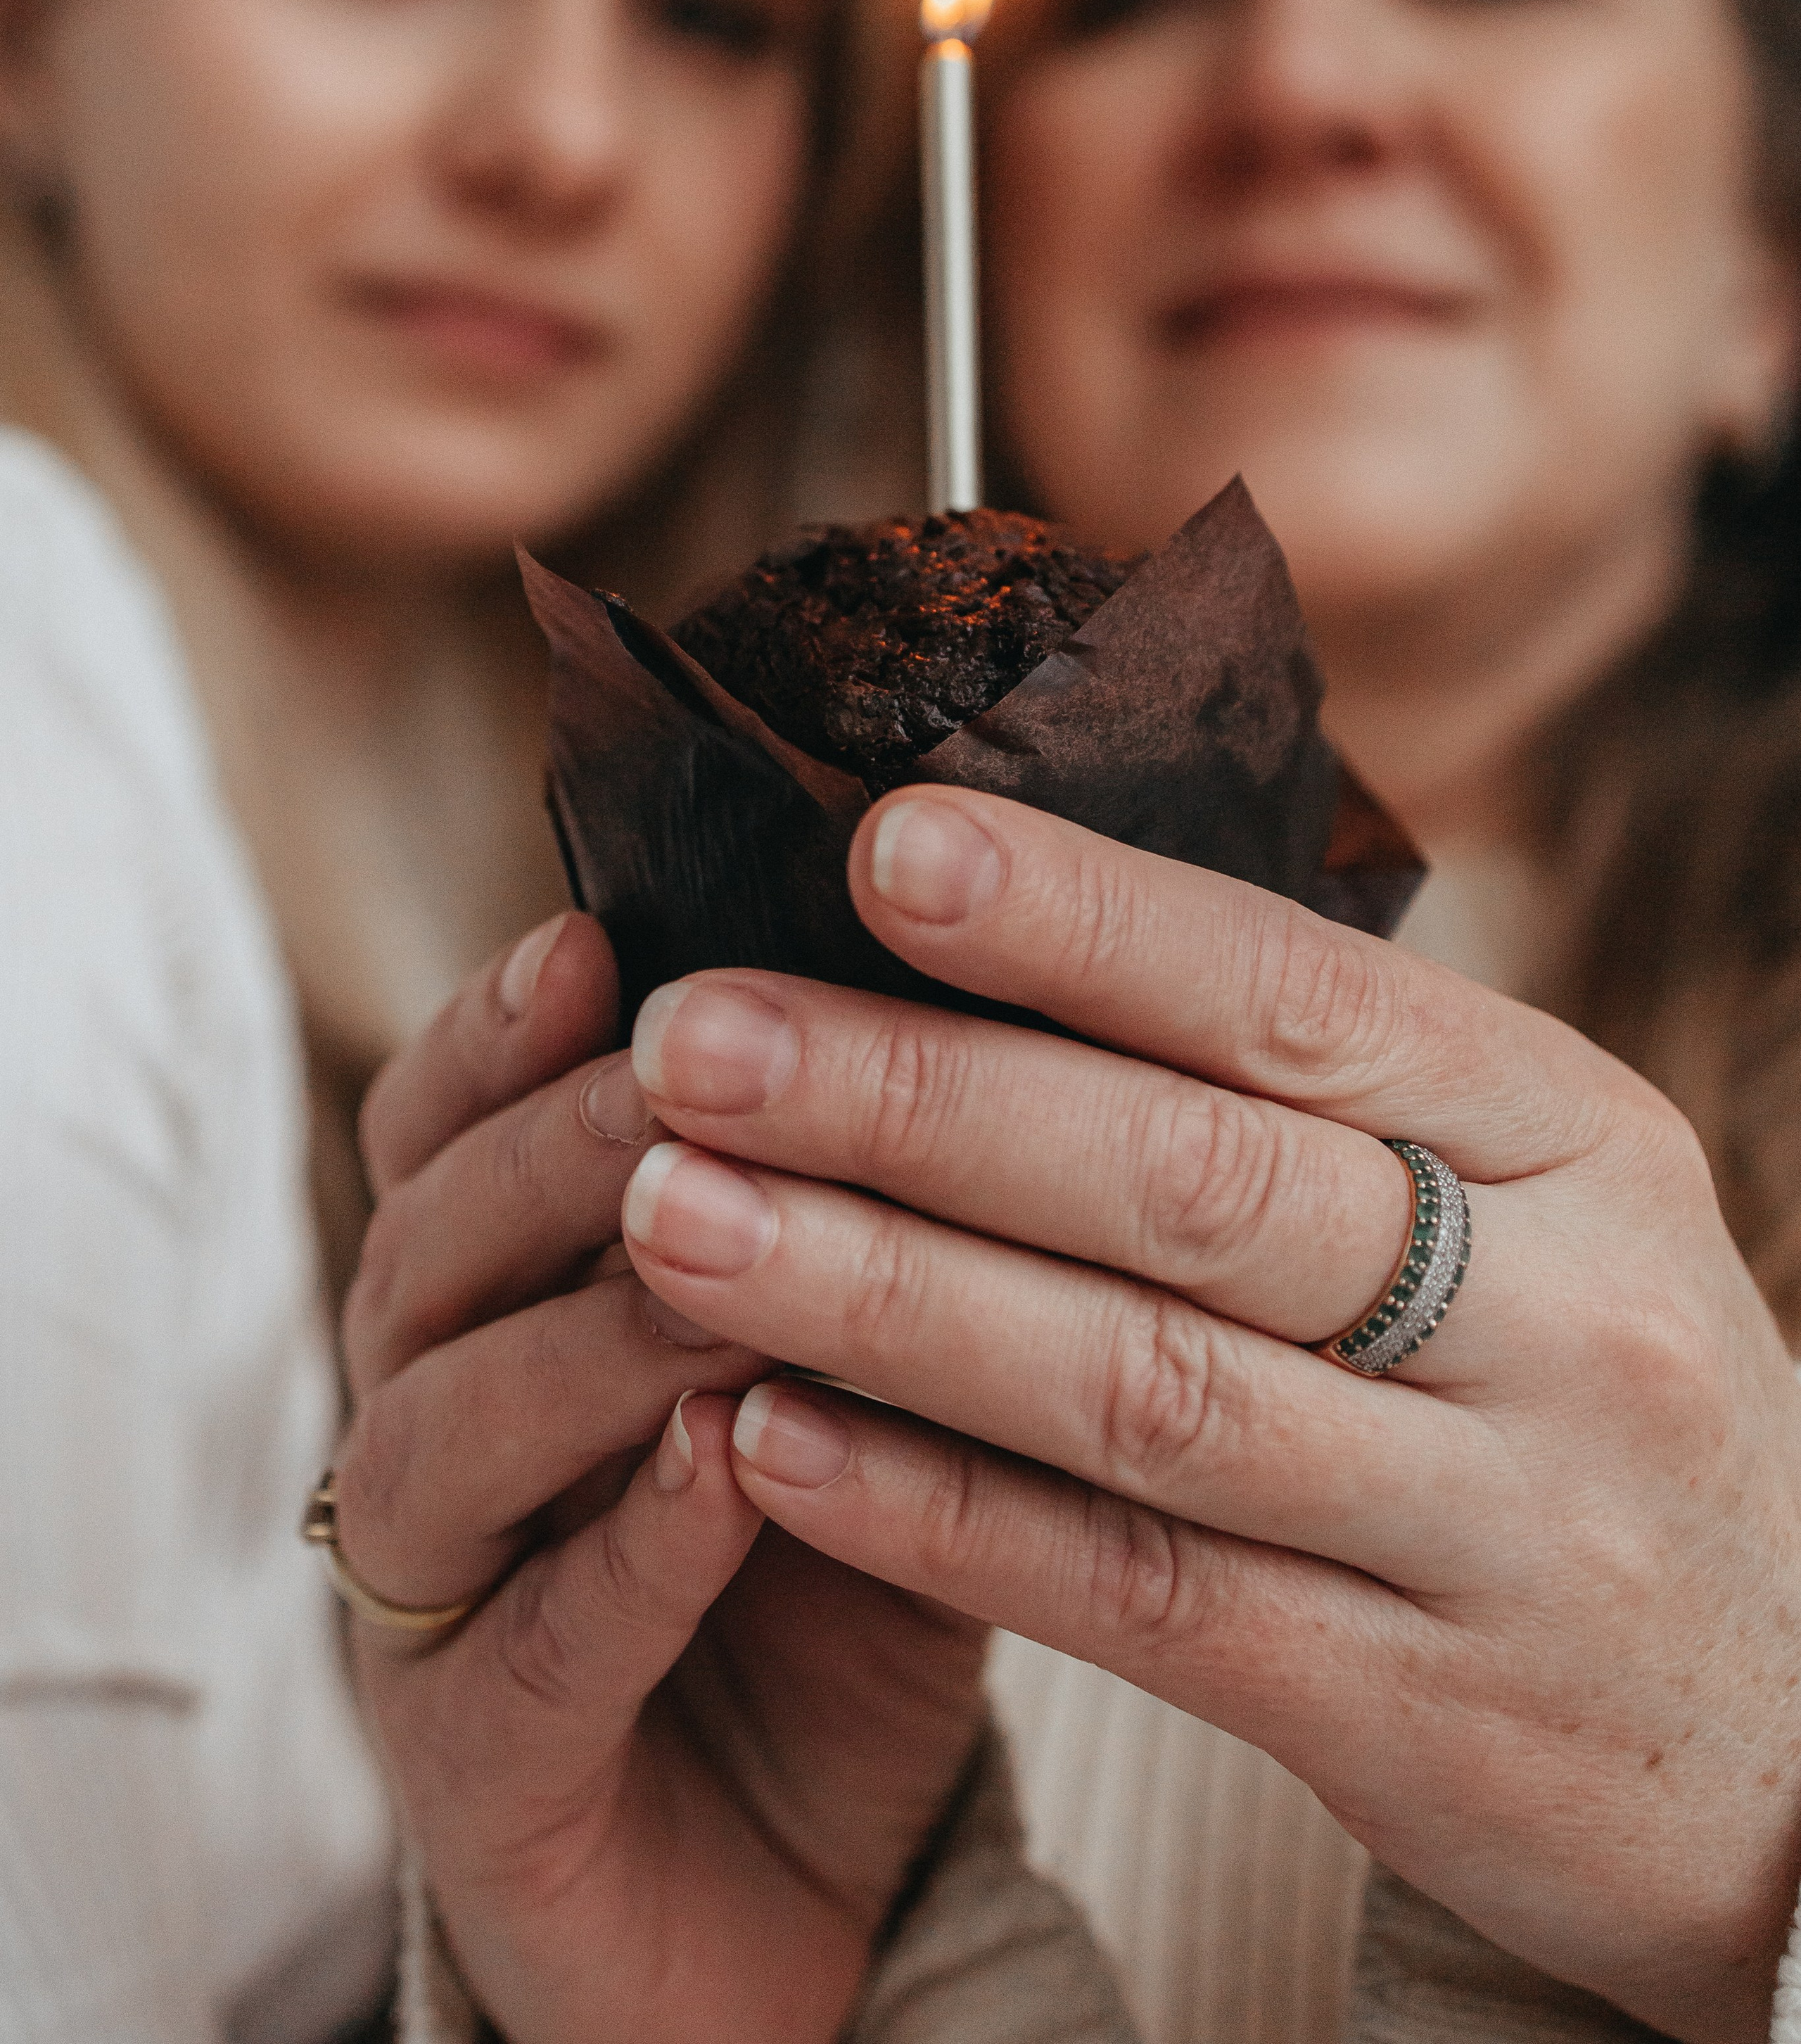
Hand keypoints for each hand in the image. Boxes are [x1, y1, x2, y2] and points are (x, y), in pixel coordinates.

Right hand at [332, 912, 985, 2043]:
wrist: (808, 1901)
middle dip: (554, 1144)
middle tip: (678, 1063)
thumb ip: (868, 1233)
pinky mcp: (479, 1777)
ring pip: (443, 1430)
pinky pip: (532, 1647)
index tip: (604, 937)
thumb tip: (965, 1025)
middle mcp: (430, 1432)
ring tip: (704, 1245)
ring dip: (584, 1329)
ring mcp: (436, 1611)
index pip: (447, 1133)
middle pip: (429, 1247)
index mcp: (499, 1312)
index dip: (505, 1030)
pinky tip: (720, 1460)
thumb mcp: (866, 1380)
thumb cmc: (833, 1591)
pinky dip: (626, 1546)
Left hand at [614, 789, 1800, 2043]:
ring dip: (882, 1294)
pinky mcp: (1420, 1718)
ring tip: (675, 1217)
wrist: (1797, 1737)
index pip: (1299, 997)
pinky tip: (770, 1439)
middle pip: (1196, 1181)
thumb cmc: (1588, 1395)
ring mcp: (1499, 1527)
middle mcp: (1562, 1317)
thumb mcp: (1535, 1202)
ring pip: (1140, 1390)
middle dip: (920, 1098)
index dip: (1079, 920)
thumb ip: (1312, 1090)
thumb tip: (997, 925)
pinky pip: (1141, 1598)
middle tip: (695, 1037)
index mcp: (1578, 1132)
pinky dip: (939, 1513)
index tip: (878, 846)